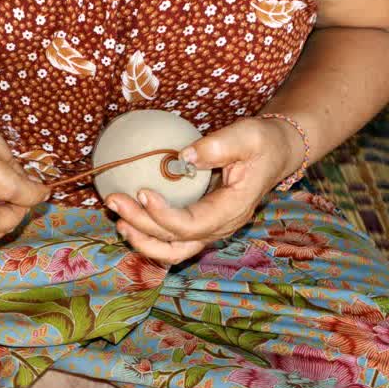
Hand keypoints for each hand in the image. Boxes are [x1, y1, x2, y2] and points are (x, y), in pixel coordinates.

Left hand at [105, 116, 302, 263]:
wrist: (274, 154)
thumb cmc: (262, 144)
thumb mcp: (248, 137)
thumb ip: (219, 146)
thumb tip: (182, 157)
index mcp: (233, 209)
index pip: (193, 225)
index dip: (163, 215)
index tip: (141, 191)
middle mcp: (221, 226)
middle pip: (176, 242)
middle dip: (141, 225)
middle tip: (114, 200)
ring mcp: (211, 228)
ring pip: (174, 250)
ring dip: (143, 240)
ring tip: (118, 220)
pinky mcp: (201, 223)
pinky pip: (173, 240)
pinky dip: (150, 235)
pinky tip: (131, 220)